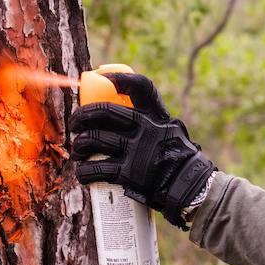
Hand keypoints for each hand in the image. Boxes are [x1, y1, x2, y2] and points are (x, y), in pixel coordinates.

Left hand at [69, 73, 216, 227]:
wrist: (189, 187)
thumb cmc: (178, 159)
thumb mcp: (172, 132)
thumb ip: (153, 123)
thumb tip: (128, 114)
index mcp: (156, 117)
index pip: (140, 87)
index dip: (118, 78)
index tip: (102, 76)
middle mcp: (146, 130)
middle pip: (104, 112)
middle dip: (82, 116)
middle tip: (75, 124)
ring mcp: (136, 151)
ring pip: (94, 140)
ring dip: (80, 145)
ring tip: (78, 151)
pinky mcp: (129, 174)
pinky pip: (97, 169)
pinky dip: (85, 171)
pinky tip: (82, 173)